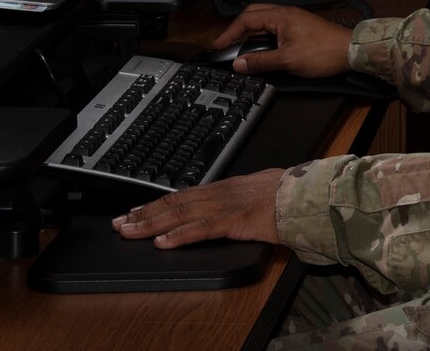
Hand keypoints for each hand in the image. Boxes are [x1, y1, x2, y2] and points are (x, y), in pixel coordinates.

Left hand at [112, 169, 284, 248]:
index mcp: (228, 187)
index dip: (159, 203)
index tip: (138, 210)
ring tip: (130, 231)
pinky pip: (202, 228)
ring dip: (152, 223)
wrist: (309, 195)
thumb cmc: (292, 195)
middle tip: (120, 222)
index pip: (185, 194)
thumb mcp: (262, 190)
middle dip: (145, 212)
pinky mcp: (236, 220)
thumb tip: (236, 206)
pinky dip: (179, 235)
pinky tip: (162, 242)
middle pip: (176, 202)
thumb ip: (244, 198)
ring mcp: (228, 205)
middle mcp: (222, 193)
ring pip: (182, 212)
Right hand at [212, 3, 353, 77]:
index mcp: (281, 16)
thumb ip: (261, 61)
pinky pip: (275, 27)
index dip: (229, 33)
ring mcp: (293, 19)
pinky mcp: (299, 27)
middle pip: (253, 14)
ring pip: (264, 21)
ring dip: (251, 32)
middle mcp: (286, 13)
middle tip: (226, 44)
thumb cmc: (324, 52)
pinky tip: (261, 49)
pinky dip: (263, 36)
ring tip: (240, 48)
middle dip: (237, 28)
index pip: (246, 19)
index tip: (219, 45)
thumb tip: (240, 63)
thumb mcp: (288, 60)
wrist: (351, 51)